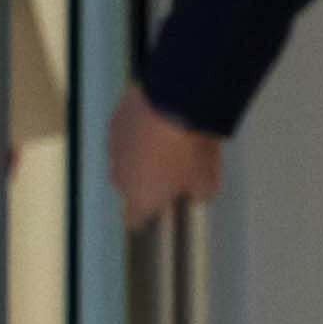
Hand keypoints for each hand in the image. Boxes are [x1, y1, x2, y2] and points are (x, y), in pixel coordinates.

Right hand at [106, 85, 220, 229]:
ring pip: (124, 161)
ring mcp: (113, 151)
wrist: (173, 104)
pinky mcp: (114, 124)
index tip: (161, 207)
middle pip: (128, 188)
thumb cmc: (190, 149)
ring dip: (139, 157)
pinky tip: (155, 123)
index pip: (134, 219)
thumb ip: (200, 194)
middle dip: (145, 182)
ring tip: (164, 142)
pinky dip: (136, 134)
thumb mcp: (208, 180)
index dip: (148, 215)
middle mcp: (120, 179)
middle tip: (171, 169)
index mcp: (140, 198)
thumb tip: (197, 194)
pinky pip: (124, 136)